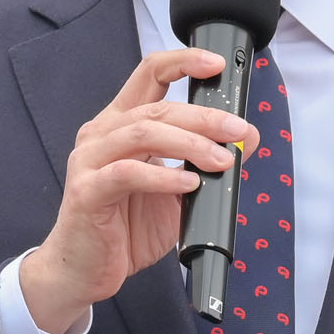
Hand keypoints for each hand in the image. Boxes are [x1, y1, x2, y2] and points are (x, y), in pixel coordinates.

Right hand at [19, 48, 257, 333]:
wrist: (85, 270)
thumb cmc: (126, 228)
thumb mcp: (177, 191)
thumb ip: (204, 163)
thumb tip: (248, 140)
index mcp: (121, 124)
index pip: (149, 75)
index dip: (182, 63)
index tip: (216, 64)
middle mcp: (102, 134)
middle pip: (157, 108)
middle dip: (204, 117)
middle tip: (239, 131)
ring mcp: (90, 160)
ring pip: (143, 133)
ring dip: (190, 144)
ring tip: (222, 160)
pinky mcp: (87, 191)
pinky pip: (128, 173)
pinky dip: (163, 177)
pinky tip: (188, 186)